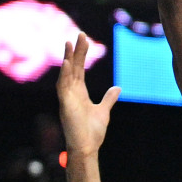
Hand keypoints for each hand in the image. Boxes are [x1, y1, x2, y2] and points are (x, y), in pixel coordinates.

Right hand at [57, 33, 119, 158]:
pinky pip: (63, 86)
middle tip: (80, 34)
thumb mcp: (104, 111)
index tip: (84, 40)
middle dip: (76, 51)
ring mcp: (67, 97)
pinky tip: (66, 62)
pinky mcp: (65, 104)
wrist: (87, 147)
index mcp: (79, 93)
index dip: (81, 55)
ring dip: (68, 58)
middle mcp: (71, 92)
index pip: (79, 69)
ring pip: (66, 73)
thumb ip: (108, 98)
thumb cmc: (92, 132)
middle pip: (73, 67)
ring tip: (70, 43)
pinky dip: (64, 74)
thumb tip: (117, 88)